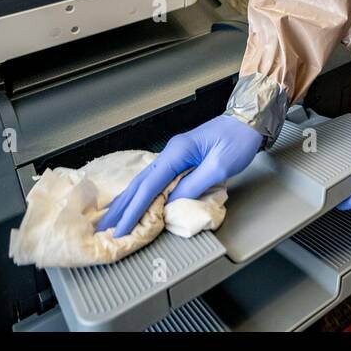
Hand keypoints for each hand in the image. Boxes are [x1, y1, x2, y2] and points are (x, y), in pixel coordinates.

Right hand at [96, 115, 262, 237]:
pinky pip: (155, 180)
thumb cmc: (238, 140)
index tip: (121, 229)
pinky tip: (134, 202)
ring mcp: (173, 155)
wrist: (247, 121)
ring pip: (144, 181)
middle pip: (139, 183)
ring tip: (111, 218)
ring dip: (128, 201)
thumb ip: (195, 185)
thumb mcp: (220, 166)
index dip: (134, 210)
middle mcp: (170, 152)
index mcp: (177, 152)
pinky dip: (141, 194)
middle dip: (121, 207)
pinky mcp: (179, 159)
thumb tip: (172, 204)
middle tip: (103, 228)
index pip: (149, 186)